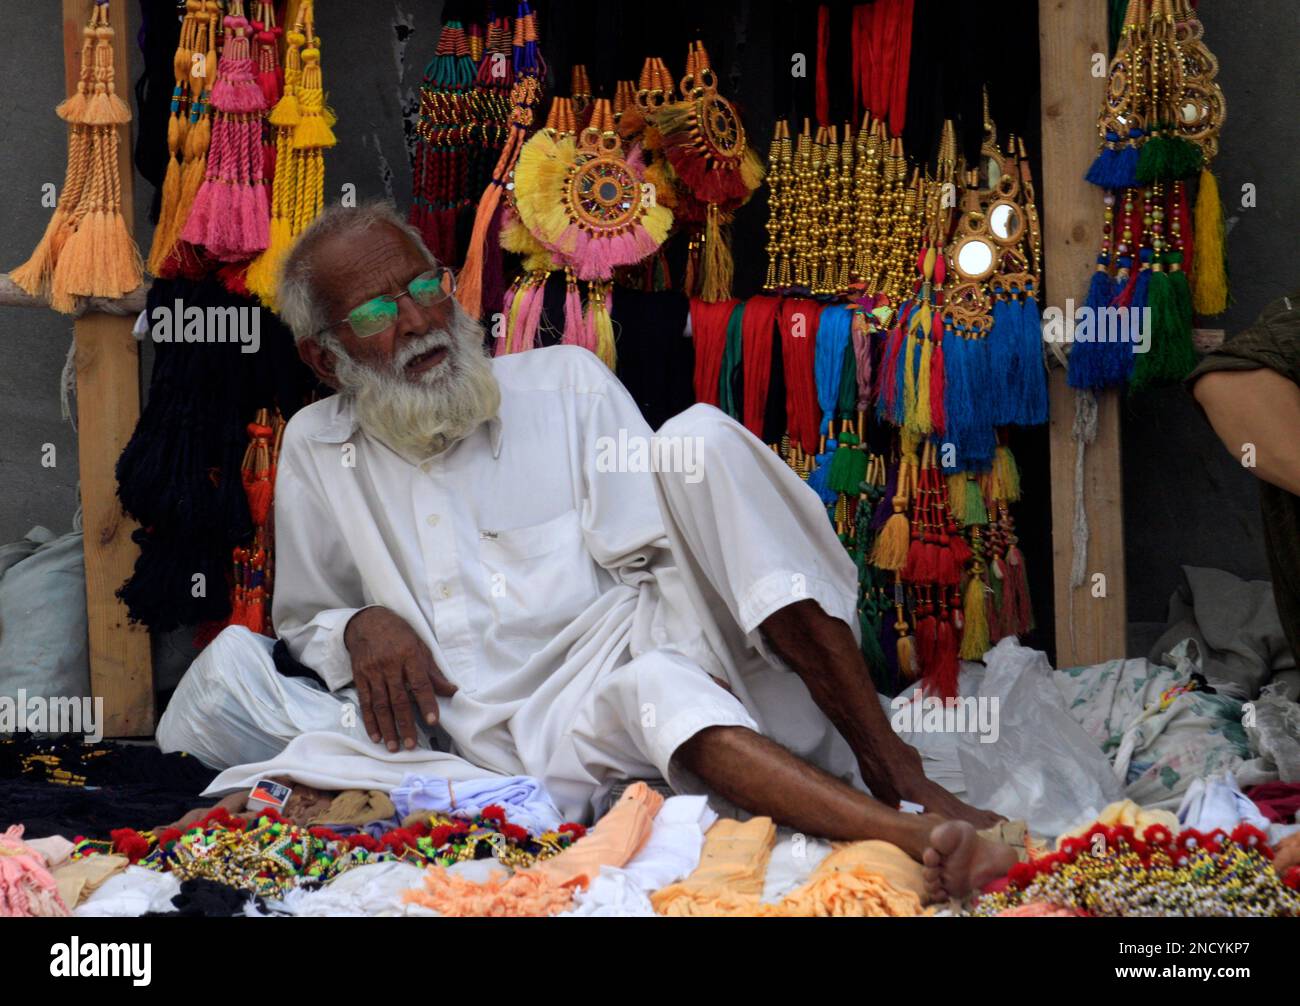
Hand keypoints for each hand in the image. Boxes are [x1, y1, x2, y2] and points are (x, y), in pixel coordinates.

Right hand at [344, 606, 456, 750]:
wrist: (368, 622)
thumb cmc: (400, 635)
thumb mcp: (421, 647)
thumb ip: (434, 672)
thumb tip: (453, 691)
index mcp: (409, 656)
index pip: (420, 683)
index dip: (427, 703)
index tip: (432, 721)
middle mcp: (390, 665)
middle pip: (399, 699)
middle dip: (405, 724)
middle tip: (411, 745)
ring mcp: (373, 672)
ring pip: (381, 704)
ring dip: (388, 727)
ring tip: (393, 746)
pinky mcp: (360, 677)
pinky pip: (365, 702)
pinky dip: (370, 720)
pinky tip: (376, 735)